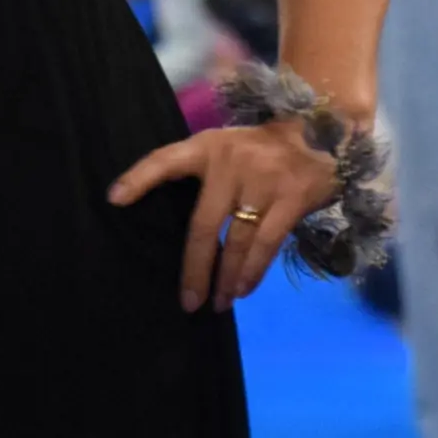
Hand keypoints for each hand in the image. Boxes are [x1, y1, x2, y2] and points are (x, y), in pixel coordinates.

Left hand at [107, 118, 340, 314]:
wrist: (323, 133)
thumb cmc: (263, 149)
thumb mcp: (226, 149)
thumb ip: (205, 177)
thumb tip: (180, 225)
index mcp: (208, 147)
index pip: (166, 160)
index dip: (139, 178)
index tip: (114, 200)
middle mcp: (231, 164)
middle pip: (203, 225)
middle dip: (195, 268)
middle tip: (188, 301)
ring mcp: (263, 182)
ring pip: (237, 241)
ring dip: (226, 278)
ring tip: (218, 303)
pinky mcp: (291, 199)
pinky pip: (267, 244)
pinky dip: (253, 271)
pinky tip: (243, 289)